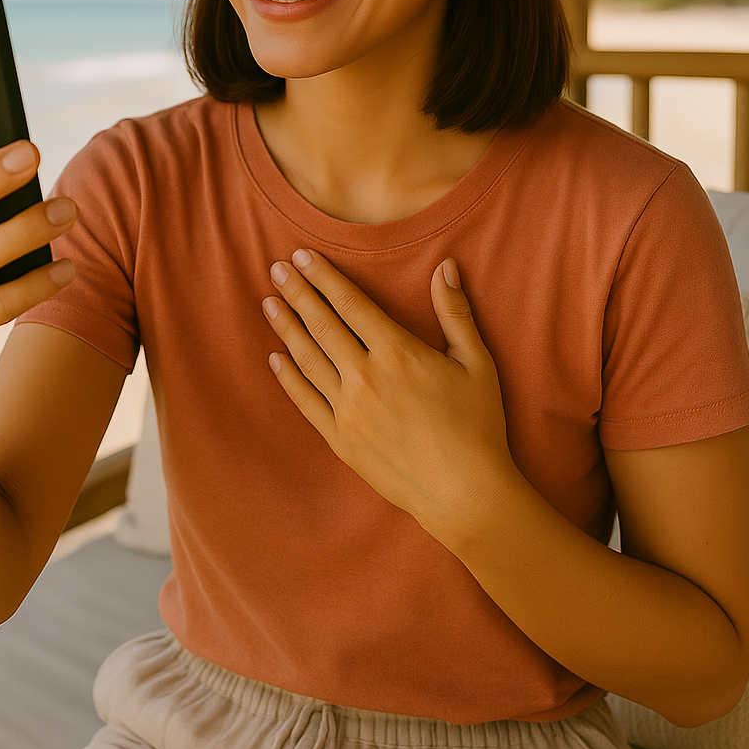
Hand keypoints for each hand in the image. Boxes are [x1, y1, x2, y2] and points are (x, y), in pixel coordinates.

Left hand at [262, 249, 515, 544]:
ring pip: (308, 359)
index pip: (350, 303)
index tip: (302, 256)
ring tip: (269, 303)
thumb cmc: (478, 426)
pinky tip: (276, 358)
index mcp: (397, 352)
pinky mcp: (341, 440)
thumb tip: (446, 266)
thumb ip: (455, 312)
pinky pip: (305, 401)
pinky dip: (288, 377)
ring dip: (286, 328)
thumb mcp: (476, 363)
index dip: (323, 276)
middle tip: (276, 268)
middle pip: (322, 324)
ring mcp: (349, 410)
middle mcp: (365, 377)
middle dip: (297, 292)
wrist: (465, 493)